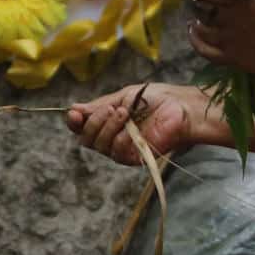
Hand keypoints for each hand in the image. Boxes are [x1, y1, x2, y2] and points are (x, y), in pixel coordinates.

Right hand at [66, 83, 210, 166]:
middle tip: (111, 109)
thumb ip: (100, 105)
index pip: (81, 127)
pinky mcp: (133, 158)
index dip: (74, 122)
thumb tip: (73, 109)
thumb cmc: (157, 100)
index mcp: (106, 121)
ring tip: (124, 113)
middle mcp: (110, 137)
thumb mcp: (124, 97)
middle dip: (94, 122)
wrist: (181, 108)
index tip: (74, 113)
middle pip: (86, 138)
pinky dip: (120, 138)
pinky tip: (131, 127)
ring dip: (108, 127)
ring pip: (100, 146)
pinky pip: (116, 152)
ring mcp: (121, 149)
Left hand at [186, 0, 254, 74]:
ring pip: (201, 29)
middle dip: (198, 2)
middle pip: (201, 8)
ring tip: (196, 16)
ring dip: (196, 20)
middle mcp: (229, 18)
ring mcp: (229, 40)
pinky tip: (195, 33)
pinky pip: (206, 52)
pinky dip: (196, 42)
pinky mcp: (233, 58)